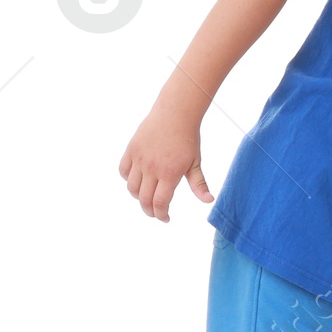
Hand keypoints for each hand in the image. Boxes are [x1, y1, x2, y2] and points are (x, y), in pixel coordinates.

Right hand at [118, 104, 213, 220]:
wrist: (175, 113)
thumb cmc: (187, 139)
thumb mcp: (195, 163)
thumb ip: (199, 184)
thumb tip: (209, 201)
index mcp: (169, 174)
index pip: (160, 203)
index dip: (161, 215)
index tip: (165, 218)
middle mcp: (152, 168)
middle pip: (144, 200)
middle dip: (149, 211)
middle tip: (155, 212)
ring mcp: (139, 159)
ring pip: (131, 188)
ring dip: (138, 197)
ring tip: (147, 197)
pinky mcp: (131, 150)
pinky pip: (123, 171)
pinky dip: (127, 179)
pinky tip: (138, 180)